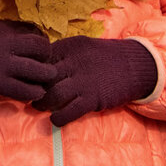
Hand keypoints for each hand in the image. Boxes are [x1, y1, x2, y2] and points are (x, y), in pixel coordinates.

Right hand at [0, 20, 56, 100]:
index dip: (45, 46)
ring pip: (40, 72)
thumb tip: (36, 34)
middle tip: (46, 66)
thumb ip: (13, 32)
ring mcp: (3, 66)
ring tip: (42, 81)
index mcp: (6, 31)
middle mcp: (7, 46)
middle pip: (43, 50)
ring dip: (46, 78)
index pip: (38, 36)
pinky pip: (26, 91)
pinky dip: (34, 93)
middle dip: (49, 59)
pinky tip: (32, 92)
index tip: (42, 53)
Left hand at [32, 36, 157, 126]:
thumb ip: (65, 54)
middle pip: (45, 76)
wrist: (135, 64)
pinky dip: (59, 118)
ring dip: (42, 104)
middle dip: (34, 87)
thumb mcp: (84, 47)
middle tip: (29, 95)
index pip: (43, 57)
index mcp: (72, 46)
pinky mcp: (93, 98)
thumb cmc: (106, 57)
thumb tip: (41, 64)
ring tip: (38, 107)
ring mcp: (84, 80)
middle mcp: (76, 61)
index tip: (30, 77)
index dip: (34, 69)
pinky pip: (70, 111)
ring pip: (54, 94)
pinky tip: (55, 119)